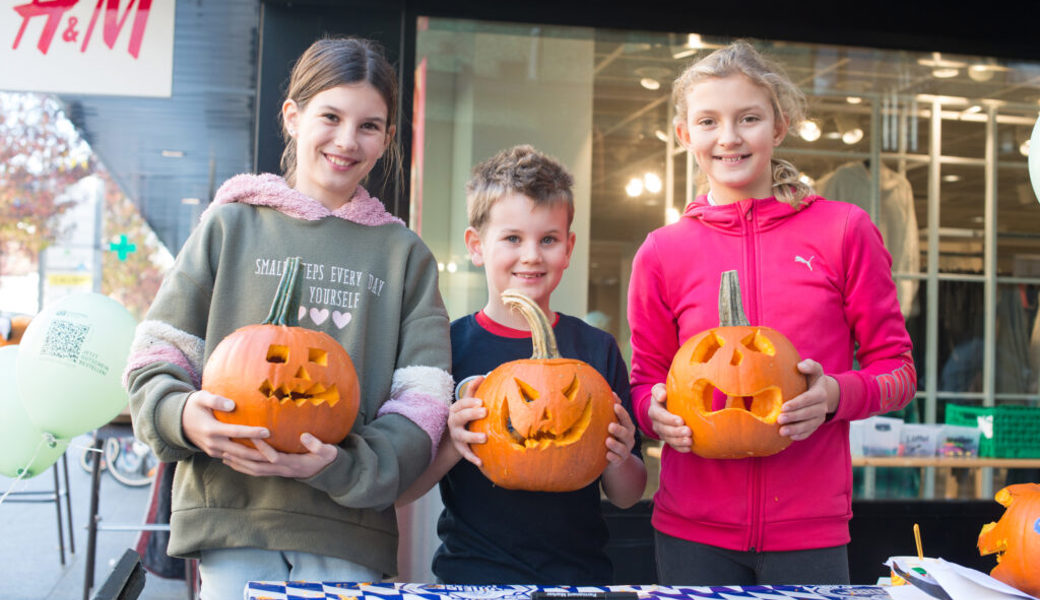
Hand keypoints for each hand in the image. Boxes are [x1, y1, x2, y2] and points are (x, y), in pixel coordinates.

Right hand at [181, 389, 269, 459]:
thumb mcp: (200, 398)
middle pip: (239, 452)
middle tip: (276, 455)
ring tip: (272, 459)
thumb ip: (215, 400)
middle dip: (258, 454)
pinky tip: (260, 459)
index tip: (267, 432)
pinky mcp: (215, 453)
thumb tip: (231, 404)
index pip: (235, 432)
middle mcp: (212, 443)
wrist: (177, 422)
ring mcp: (213, 450)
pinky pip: (232, 459)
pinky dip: (246, 460)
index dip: (252, 433)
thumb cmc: (193, 406)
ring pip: (237, 459)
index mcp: (211, 429)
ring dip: (254, 460)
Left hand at [221, 434, 337, 478]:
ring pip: (255, 471)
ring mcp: (278, 472)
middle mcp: (283, 470)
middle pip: (258, 467)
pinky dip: (243, 467)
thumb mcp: (327, 452)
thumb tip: (305, 435)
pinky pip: (257, 471)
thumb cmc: (326, 459)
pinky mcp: (276, 471)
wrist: (327, 472)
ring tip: (224, 456)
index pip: (275, 457)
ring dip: (239, 465)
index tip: (252, 435)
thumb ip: (317, 445)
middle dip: (242, 459)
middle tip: (227, 449)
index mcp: (293, 463)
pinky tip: (233, 461)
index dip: (263, 448)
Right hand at [449, 375, 487, 466]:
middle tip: (485, 412)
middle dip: (472, 414)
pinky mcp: (459, 448)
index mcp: (456, 409)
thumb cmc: (466, 414)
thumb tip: (483, 376)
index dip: (470, 402)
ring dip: (472, 437)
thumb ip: (473, 390)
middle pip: (460, 417)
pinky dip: (472, 458)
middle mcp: (453, 422)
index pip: (461, 404)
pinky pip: (465, 453)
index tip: (481, 401)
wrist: (456, 434)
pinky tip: (481, 462)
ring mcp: (456, 435)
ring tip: (485, 438)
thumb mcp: (468, 402)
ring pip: (462, 436)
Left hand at [605, 394, 635, 465]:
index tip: (615, 406)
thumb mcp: (614, 421)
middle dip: (619, 429)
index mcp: (627, 427)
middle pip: (626, 433)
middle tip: (610, 425)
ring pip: (622, 448)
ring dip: (615, 444)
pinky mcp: (619, 461)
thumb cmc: (613, 434)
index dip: (621, 413)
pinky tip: (607, 455)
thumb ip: (614, 409)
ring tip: (607, 440)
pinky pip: (617, 460)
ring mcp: (625, 451)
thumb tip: (612, 392)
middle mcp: (628, 439)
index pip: (626, 419)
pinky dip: (613, 457)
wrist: (616, 457)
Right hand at [647, 383, 691, 451]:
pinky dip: (681, 448)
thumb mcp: (661, 389)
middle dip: (676, 432)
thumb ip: (659, 390)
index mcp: (654, 410)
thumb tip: (662, 396)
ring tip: (690, 441)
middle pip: (664, 430)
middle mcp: (656, 423)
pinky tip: (689, 448)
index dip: (669, 419)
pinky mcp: (668, 439)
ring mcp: (662, 432)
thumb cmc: (667, 395)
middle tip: (689, 431)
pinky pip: (673, 445)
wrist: (667, 405)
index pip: (659, 415)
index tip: (681, 420)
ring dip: (679, 441)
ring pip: (668, 439)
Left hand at [777, 359, 838, 440]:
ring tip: (781, 431)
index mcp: (820, 392)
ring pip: (809, 425)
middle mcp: (822, 406)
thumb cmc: (810, 378)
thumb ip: (809, 365)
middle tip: (779, 419)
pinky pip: (809, 432)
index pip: (810, 398)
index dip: (798, 403)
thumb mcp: (813, 369)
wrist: (819, 391)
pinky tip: (789, 437)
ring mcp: (819, 417)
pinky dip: (800, 435)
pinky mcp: (815, 425)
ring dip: (795, 429)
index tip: (783, 406)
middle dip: (794, 417)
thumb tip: (800, 366)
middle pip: (809, 413)